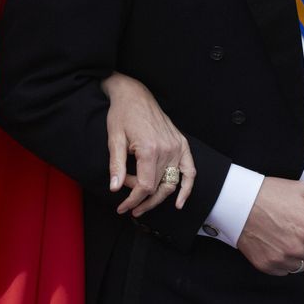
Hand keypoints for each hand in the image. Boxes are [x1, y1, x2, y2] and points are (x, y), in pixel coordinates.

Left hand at [100, 72, 194, 215]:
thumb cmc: (122, 115)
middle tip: (130, 209)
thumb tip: (114, 189)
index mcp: (150, 149)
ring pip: (172, 183)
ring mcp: (177, 146)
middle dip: (142, 200)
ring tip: (144, 206)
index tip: (122, 207)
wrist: (135, 94)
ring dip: (159, 198)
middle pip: (158, 187)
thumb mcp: (114, 139)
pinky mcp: (181, 143)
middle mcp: (167, 149)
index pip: (145, 186)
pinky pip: (190, 170)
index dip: (133, 200)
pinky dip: (187, 188)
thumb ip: (116, 166)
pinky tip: (180, 202)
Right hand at [237, 177, 303, 275]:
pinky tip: (275, 243)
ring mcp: (282, 259)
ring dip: (299, 252)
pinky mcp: (267, 266)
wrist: (239, 201)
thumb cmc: (272, 193)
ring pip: (302, 264)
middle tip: (296, 225)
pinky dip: (284, 260)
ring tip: (285, 235)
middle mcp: (299, 248)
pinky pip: (285, 270)